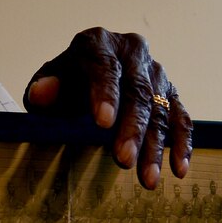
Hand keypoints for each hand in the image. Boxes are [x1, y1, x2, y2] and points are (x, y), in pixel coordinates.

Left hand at [23, 28, 191, 188]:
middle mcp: (132, 52)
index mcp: (98, 43)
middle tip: (124, 161)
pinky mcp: (170, 92)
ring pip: (160, 109)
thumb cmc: (62, 84)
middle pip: (137, 91)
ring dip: (156, 146)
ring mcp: (155, 72)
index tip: (103, 123)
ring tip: (148, 179)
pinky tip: (178, 170)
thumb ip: (43, 91)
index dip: (105, 94)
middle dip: (132, 129)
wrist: (82, 76)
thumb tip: (40, 94)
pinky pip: (181, 118)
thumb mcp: (47, 85)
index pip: (104, 67)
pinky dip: (181, 144)